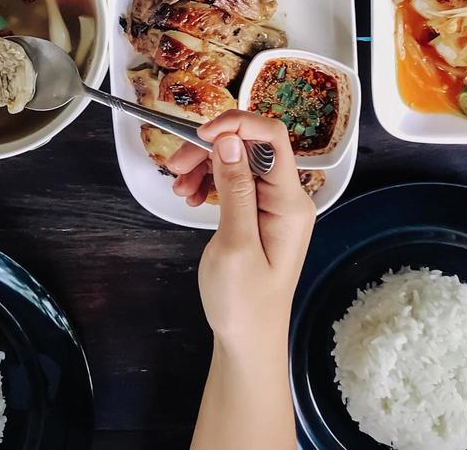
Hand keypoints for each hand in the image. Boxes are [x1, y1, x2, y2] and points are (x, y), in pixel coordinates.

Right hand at [182, 111, 315, 348]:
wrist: (246, 341)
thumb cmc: (243, 302)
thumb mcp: (235, 245)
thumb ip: (236, 190)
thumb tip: (230, 140)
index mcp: (290, 203)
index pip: (273, 138)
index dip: (238, 124)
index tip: (201, 134)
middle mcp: (286, 198)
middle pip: (249, 147)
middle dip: (210, 148)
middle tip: (175, 167)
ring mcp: (271, 205)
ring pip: (236, 162)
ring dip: (204, 166)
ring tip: (178, 187)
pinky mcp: (256, 213)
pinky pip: (232, 181)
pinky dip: (207, 182)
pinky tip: (189, 196)